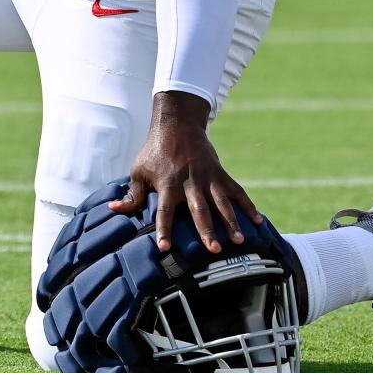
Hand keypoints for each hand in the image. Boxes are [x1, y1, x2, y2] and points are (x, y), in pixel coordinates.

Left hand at [108, 91, 261, 253]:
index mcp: (168, 184)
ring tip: (239, 239)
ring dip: (230, 221)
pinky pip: (236, 190)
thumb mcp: (139, 170)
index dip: (164, 229)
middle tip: (214, 249)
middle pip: (199, 209)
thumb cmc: (155, 151)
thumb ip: (132, 194)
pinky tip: (259, 221)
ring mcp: (207, 177)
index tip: (164, 247)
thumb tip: (114, 209)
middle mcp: (189, 182)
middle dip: (206, 229)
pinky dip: (248, 205)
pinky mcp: (219, 173)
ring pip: (221, 202)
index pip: (165, 211)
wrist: (177, 124)